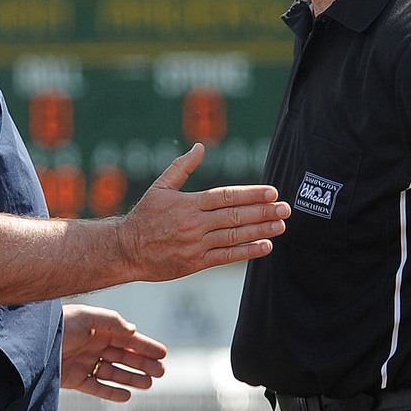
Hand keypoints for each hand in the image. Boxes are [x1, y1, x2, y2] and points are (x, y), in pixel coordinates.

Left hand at [60, 304, 167, 402]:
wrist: (31, 344)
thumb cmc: (58, 325)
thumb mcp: (86, 317)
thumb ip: (112, 321)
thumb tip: (133, 331)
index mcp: (98, 329)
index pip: (127, 338)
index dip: (145, 345)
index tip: (163, 353)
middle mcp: (93, 345)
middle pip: (124, 356)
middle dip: (143, 364)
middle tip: (161, 372)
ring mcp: (84, 363)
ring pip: (114, 372)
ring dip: (131, 378)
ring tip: (148, 384)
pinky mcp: (74, 379)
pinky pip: (97, 387)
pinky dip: (111, 392)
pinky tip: (127, 396)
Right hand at [119, 143, 289, 280]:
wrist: (125, 250)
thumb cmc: (144, 217)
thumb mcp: (160, 187)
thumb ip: (181, 167)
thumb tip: (199, 147)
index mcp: (188, 203)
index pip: (226, 196)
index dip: (251, 194)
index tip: (271, 192)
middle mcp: (195, 223)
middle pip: (235, 215)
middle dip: (263, 211)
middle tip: (285, 208)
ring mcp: (196, 244)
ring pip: (234, 236)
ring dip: (260, 230)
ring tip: (281, 225)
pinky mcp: (196, 263)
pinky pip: (226, 256)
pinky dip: (247, 251)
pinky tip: (265, 246)